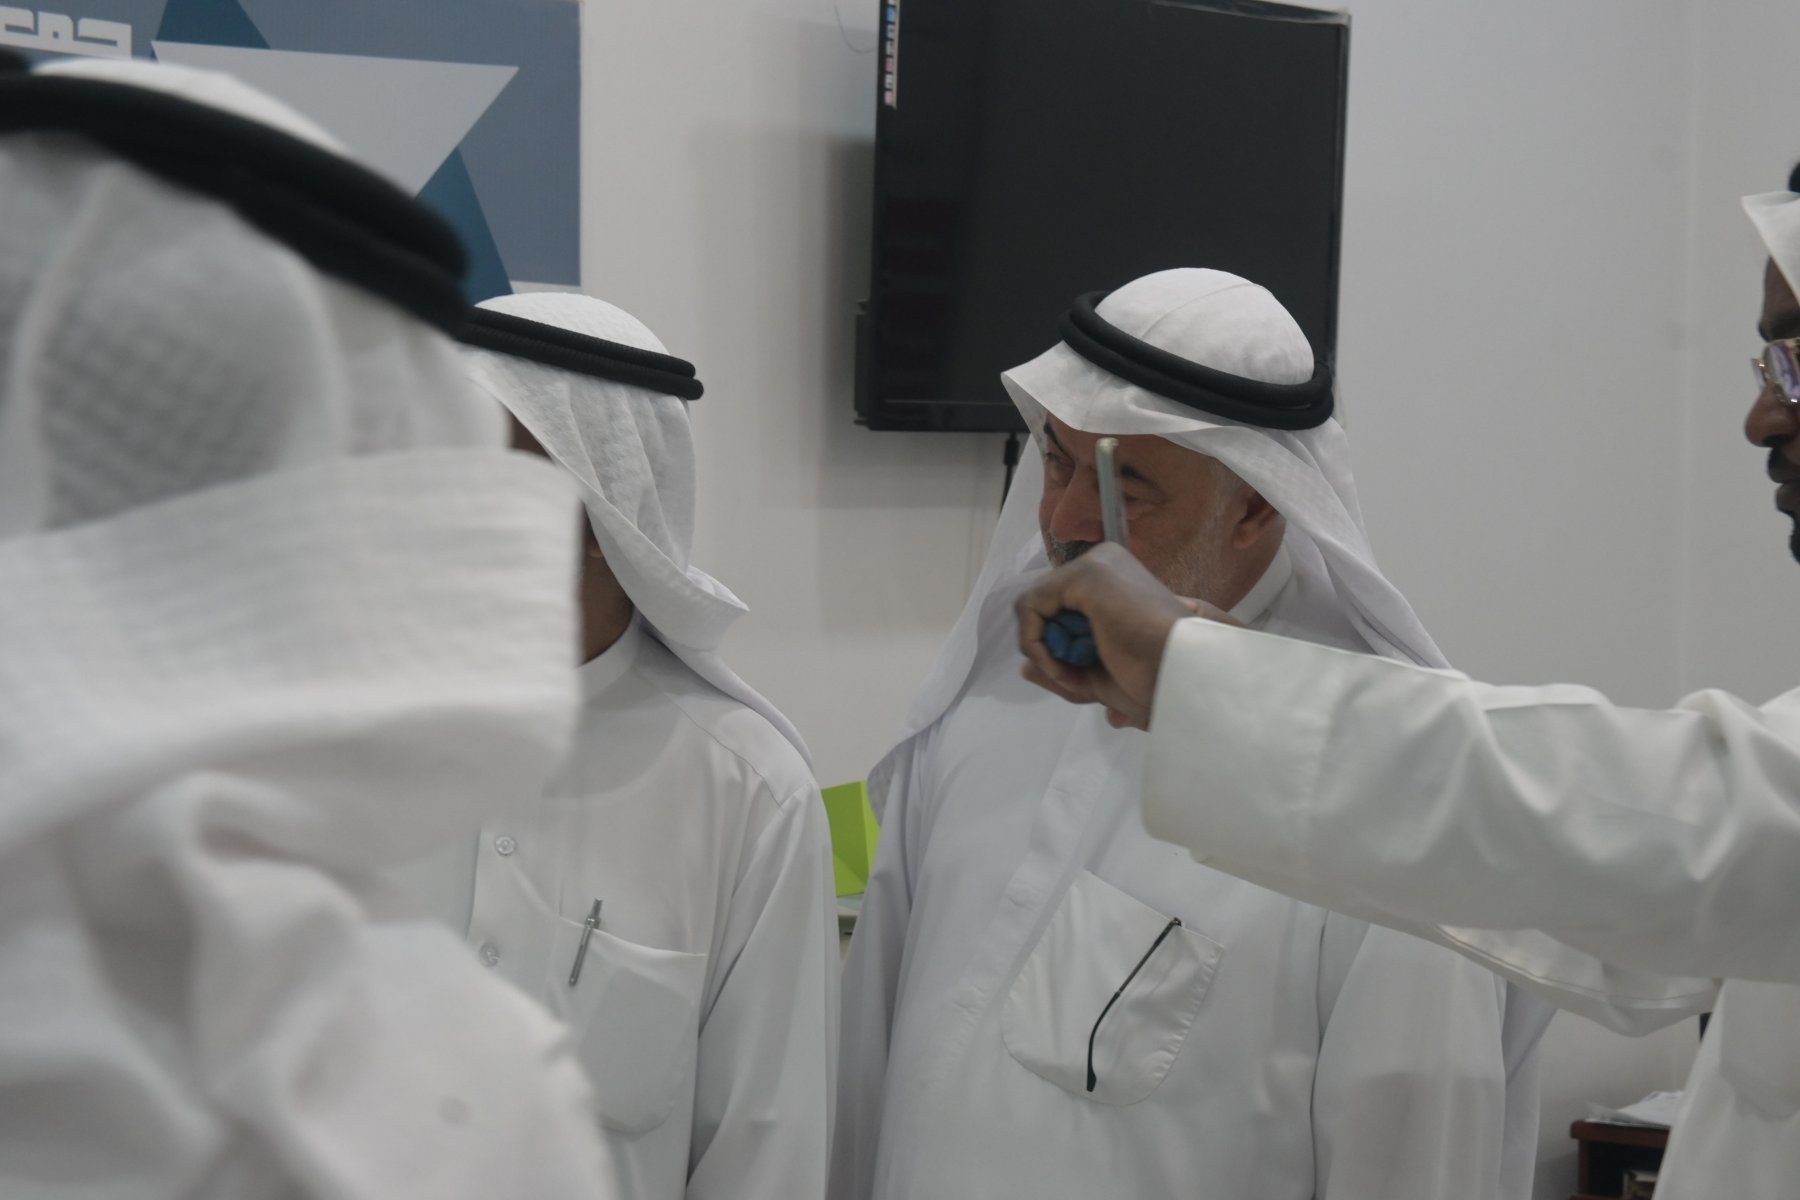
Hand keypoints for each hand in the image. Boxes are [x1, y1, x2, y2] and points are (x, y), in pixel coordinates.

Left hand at [1015, 544, 1237, 729]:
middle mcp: (1102, 562)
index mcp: (1111, 581)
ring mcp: (1094, 563)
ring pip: (1031, 607)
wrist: (1181, 678)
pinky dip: (1036, 645)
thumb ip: (1060, 668)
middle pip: (1043, 607)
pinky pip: (1030, 607)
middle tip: (1076, 677)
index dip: (1057, 650)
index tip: (1079, 677)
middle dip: (1049, 650)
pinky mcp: (1085, 574)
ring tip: (1074, 674)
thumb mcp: (1096, 677)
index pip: (1057, 610)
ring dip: (1043, 652)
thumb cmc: (1153, 680)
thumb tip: (1024, 667)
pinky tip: (1066, 666)